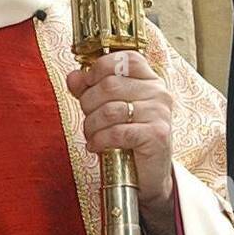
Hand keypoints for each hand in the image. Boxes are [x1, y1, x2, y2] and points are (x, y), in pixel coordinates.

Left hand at [66, 51, 176, 234]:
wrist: (148, 176)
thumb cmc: (127, 138)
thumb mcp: (107, 109)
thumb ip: (90, 89)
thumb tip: (73, 75)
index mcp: (149, 79)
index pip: (124, 58)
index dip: (99, 68)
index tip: (87, 84)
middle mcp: (158, 92)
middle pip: (110, 84)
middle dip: (88, 103)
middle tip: (87, 118)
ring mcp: (160, 113)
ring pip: (110, 109)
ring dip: (91, 125)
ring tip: (91, 135)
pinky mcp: (157, 135)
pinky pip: (117, 132)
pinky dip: (100, 140)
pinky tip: (97, 146)